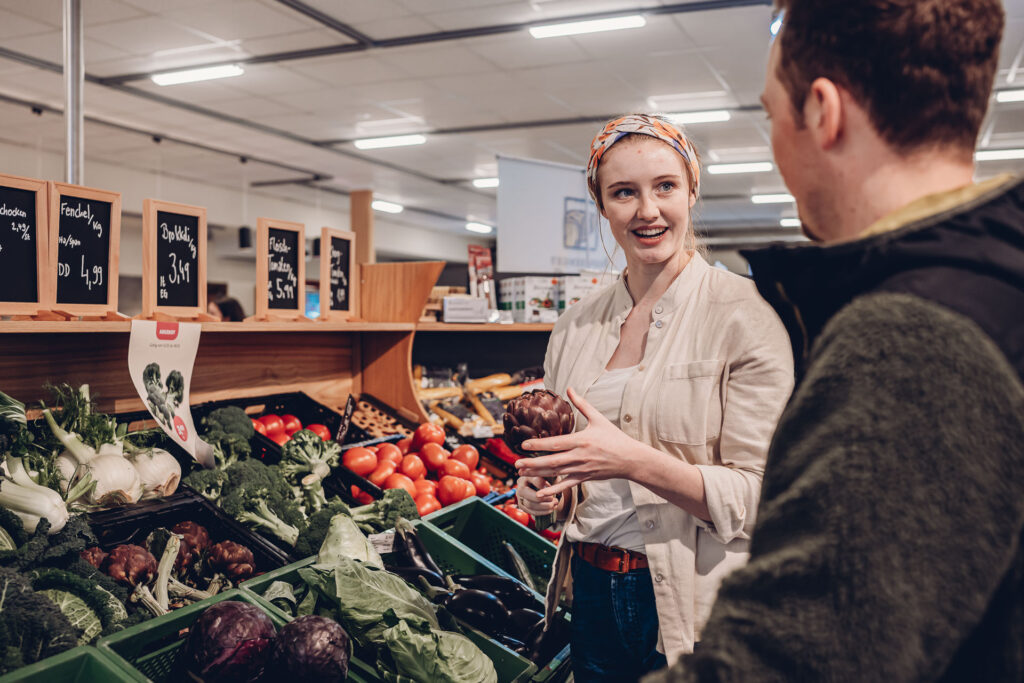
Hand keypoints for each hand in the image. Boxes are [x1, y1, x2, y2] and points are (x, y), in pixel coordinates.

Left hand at [515, 387, 641, 497]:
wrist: (630, 459)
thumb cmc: (614, 437)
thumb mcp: (598, 418)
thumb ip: (582, 404)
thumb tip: (570, 388)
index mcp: (581, 440)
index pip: (556, 443)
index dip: (539, 445)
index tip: (524, 445)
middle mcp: (580, 456)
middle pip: (552, 460)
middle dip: (533, 462)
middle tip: (516, 463)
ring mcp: (581, 469)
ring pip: (556, 473)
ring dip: (538, 473)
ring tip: (521, 473)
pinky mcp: (584, 478)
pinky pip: (566, 485)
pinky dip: (553, 489)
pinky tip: (540, 493)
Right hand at [516, 476, 559, 516]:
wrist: (546, 489)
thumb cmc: (549, 479)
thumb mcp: (551, 476)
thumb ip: (550, 477)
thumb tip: (546, 487)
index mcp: (527, 474)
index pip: (534, 479)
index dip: (543, 485)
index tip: (552, 488)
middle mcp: (520, 485)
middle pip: (526, 492)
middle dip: (542, 498)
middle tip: (553, 499)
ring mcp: (520, 496)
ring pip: (529, 504)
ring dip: (544, 506)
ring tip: (554, 504)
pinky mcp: (522, 506)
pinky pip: (531, 511)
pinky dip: (542, 512)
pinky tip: (551, 509)